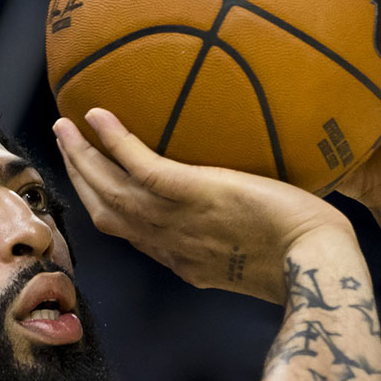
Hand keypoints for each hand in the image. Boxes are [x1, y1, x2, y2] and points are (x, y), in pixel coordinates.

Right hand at [56, 109, 352, 303]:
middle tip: (64, 145)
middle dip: (80, 181)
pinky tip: (95, 117)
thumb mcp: (260, 260)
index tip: (95, 188)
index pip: (134, 234)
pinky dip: (113, 143)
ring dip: (81, 159)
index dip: (108, 209)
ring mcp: (177, 221)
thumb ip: (237, 243)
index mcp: (185, 261)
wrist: (317, 263)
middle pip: (107, 214)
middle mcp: (170, 244)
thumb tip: (242, 220)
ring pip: (111, 190)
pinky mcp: (193, 193)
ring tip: (64, 127)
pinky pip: (140, 166)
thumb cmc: (307, 258)